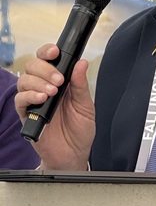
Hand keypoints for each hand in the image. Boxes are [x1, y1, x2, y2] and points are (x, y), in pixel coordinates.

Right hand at [15, 44, 95, 169]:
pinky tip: (41, 99)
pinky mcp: (26, 114)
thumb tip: (81, 63)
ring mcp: (34, 100)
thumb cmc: (80, 129)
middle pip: (33, 65)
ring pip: (24, 80)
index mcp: (60, 82)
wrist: (73, 154)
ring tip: (52, 92)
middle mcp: (45, 87)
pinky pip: (20, 100)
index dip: (48, 52)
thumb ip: (81, 85)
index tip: (55, 52)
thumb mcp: (86, 105)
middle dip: (45, 69)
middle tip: (59, 80)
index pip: (48, 59)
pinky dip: (29, 96)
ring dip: (38, 82)